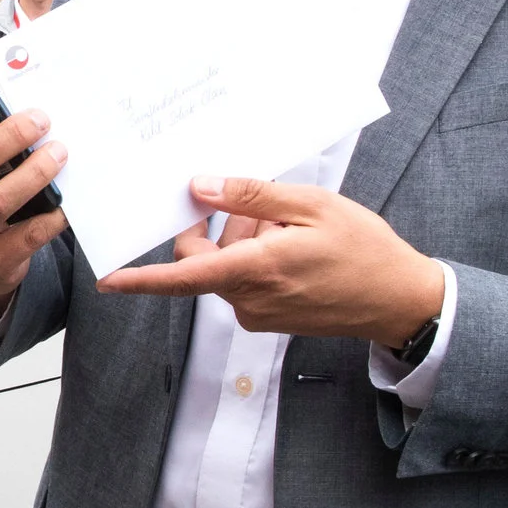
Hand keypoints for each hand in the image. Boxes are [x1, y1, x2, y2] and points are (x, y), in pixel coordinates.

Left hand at [98, 177, 445, 345]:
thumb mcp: (311, 206)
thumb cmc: (364, 251)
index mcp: (256, 271)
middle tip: (264, 206)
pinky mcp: (269, 317)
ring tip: (290, 225)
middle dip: (222, 226)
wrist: (400, 301)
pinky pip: (244, 280)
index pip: (184, 276)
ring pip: (226, 266)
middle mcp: (250, 299)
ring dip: (245, 239)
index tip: (108, 279)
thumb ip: (250, 197)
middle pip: (205, 259)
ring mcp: (259, 313)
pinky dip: (258, 257)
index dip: (141, 279)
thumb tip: (199, 189)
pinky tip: (293, 244)